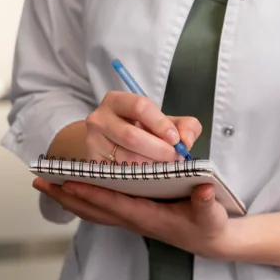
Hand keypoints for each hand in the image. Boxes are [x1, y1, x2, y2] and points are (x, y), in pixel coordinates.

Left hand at [34, 180, 236, 259]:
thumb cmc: (209, 225)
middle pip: (92, 208)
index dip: (91, 192)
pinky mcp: (132, 215)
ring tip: (45, 184)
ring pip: (92, 209)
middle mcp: (134, 219)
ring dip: (67, 198)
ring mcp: (130, 219)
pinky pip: (99, 208)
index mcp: (149, 217)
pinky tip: (70, 189)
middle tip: (39, 181)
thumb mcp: (212, 214)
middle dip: (65, 195)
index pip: (114, 204)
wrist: (210, 240)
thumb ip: (207, 203)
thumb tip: (203, 190)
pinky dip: (81, 199)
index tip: (69, 181)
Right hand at [52, 92, 201, 163]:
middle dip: (159, 150)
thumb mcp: (164, 124)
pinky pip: (120, 174)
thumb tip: (187, 140)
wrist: (110, 145)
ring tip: (166, 168)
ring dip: (152, 166)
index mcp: (117, 101)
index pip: (139, 106)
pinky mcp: (93, 165)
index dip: (161, 124)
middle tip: (175, 158)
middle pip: (132, 136)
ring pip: (126, 159)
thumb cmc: (142, 131)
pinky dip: (140, 178)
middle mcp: (99, 119)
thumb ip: (185, 126)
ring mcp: (93, 143)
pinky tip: (152, 177)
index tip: (176, 139)